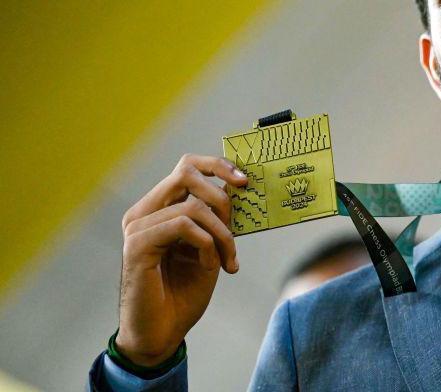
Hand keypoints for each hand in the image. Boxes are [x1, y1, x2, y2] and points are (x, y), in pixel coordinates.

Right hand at [116, 154, 247, 365]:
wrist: (161, 333)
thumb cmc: (183, 293)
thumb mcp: (210, 248)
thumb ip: (217, 219)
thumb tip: (237, 186)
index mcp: (159, 209)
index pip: (187, 168)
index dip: (218, 165)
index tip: (245, 181)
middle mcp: (144, 213)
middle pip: (186, 172)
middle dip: (222, 196)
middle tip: (235, 226)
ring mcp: (138, 227)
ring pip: (193, 206)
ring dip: (222, 234)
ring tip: (226, 261)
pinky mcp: (137, 245)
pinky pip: (183, 225)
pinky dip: (207, 245)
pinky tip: (209, 267)